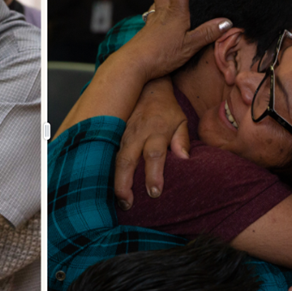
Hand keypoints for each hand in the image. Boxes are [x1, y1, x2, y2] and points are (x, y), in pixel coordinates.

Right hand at [114, 78, 188, 208]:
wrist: (147, 87)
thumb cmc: (166, 109)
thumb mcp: (180, 120)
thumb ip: (182, 140)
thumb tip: (184, 159)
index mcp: (156, 131)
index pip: (154, 155)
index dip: (154, 175)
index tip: (155, 192)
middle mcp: (136, 134)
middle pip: (127, 160)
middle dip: (125, 184)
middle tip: (128, 203)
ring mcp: (122, 135)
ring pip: (114, 160)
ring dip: (115, 181)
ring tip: (118, 200)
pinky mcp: (113, 135)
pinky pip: (108, 155)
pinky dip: (107, 171)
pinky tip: (107, 187)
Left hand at [118, 0, 232, 78]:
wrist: (133, 64)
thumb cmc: (162, 54)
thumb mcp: (189, 45)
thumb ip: (207, 33)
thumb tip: (227, 22)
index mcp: (175, 13)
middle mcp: (161, 13)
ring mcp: (151, 22)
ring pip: (155, 1)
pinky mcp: (145, 33)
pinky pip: (151, 15)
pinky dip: (155, 9)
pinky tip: (157, 15)